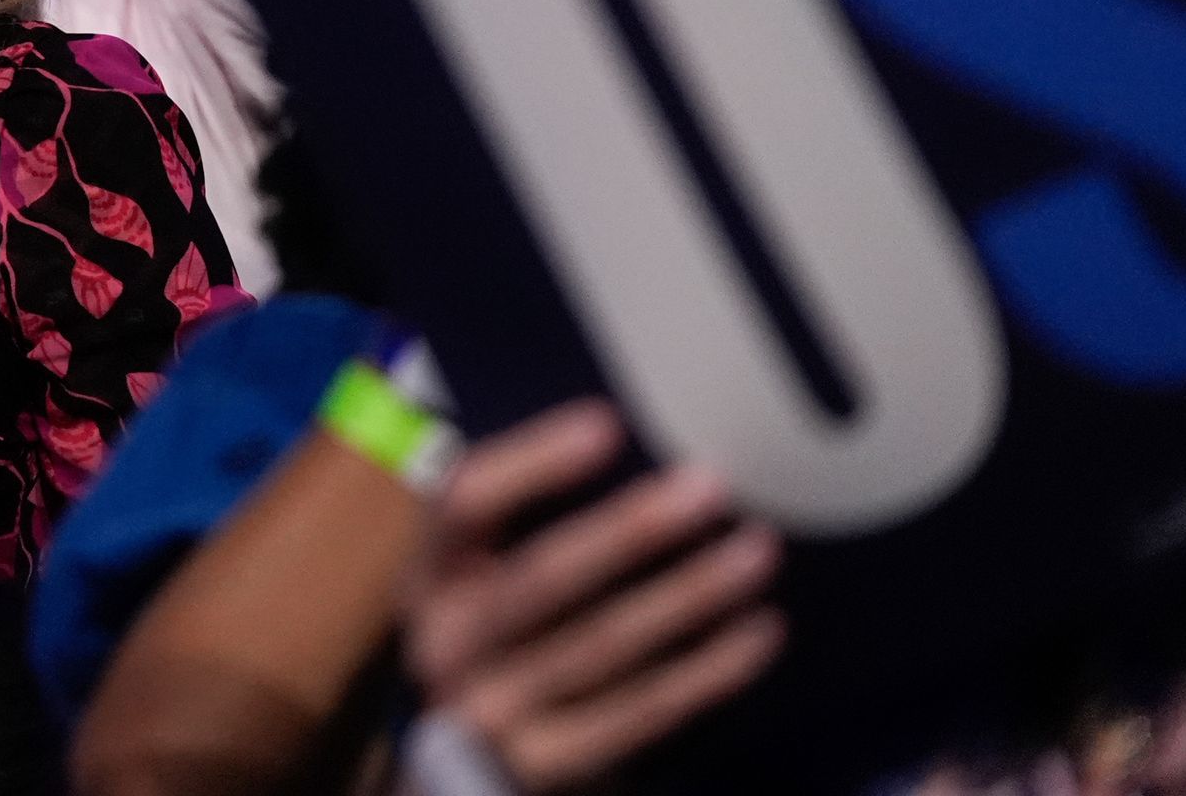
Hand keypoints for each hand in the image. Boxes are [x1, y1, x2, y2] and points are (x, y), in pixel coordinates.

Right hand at [401, 400, 782, 790]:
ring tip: (755, 549)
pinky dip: (707, 671)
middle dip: (630, 529)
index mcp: (427, 573)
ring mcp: (495, 712)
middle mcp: (448, 642)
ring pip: (603, 646)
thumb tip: (621, 432)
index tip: (606, 424)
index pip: (464, 502)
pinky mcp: (549, 765)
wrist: (464, 769)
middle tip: (710, 485)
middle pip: (541, 579)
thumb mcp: (474, 575)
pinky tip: (759, 630)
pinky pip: (641, 713)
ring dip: (688, 594)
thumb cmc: (496, 635)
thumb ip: (520, 515)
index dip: (531, 462)